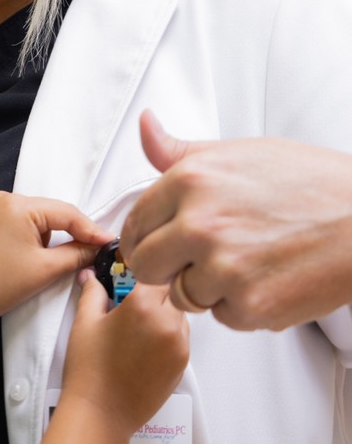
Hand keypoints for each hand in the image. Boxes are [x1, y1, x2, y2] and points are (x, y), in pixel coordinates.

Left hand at [0, 191, 113, 334]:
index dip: (91, 230)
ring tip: (64, 258)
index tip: (111, 243)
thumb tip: (99, 248)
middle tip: (97, 250)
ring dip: (54, 236)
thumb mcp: (45, 270)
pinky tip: (39, 255)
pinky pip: (24, 223)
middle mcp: (6, 198)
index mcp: (19, 204)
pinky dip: (37, 238)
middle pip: (53, 213)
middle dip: (73, 232)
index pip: (66, 213)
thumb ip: (77, 254)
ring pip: (40, 219)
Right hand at [62, 275, 187, 434]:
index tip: (133, 273)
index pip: (156, 272)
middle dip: (155, 291)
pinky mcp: (183, 365)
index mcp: (143, 306)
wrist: (101, 413)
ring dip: (166, 311)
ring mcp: (179, 345)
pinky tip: (147, 343)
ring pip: (180, 314)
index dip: (145, 270)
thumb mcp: (85, 322)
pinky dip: (170, 333)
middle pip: (171, 292)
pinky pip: (182, 337)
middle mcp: (167, 322)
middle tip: (134, 299)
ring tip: (141, 323)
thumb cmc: (89, 369)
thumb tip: (92, 276)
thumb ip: (93, 292)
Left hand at [120, 110, 351, 329]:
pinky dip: (239, 306)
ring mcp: (223, 268)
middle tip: (193, 258)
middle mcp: (200, 224)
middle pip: (145, 266)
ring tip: (242, 261)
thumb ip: (180, 152)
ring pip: (182, 295)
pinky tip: (264, 277)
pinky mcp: (249, 306)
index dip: (145, 236)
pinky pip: (221, 316)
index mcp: (190, 180)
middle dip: (165, 266)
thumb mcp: (237, 153)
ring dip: (205, 287)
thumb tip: (146, 127)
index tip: (156, 241)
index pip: (134, 223)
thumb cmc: (309, 182)